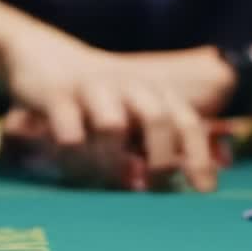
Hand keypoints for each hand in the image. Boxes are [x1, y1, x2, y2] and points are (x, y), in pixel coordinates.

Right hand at [2, 34, 218, 191]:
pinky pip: (70, 134)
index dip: (199, 157)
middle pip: (157, 119)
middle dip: (160, 160)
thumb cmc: (99, 105)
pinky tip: (70, 166)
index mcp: (154, 94)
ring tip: (102, 180)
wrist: (48, 59)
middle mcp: (129, 87)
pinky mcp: (57, 96)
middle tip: (149, 188)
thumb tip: (170, 189)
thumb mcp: (133, 119)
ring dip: (110, 164)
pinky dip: (74, 158)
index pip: (186, 123)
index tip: (203, 190)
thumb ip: (155, 150)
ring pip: (111, 126)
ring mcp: (93, 88)